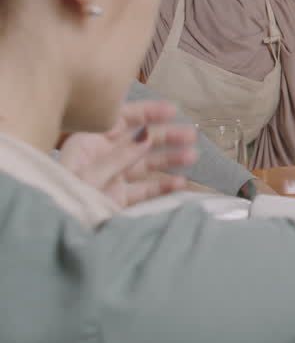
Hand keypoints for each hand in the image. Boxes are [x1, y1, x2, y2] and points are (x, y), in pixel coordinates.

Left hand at [58, 100, 197, 207]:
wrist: (54, 232)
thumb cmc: (63, 198)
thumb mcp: (90, 174)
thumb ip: (119, 156)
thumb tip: (147, 136)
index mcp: (88, 143)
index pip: (121, 119)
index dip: (148, 113)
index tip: (173, 110)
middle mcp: (101, 157)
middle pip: (138, 141)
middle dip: (166, 136)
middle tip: (191, 135)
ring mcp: (111, 178)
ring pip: (145, 163)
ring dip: (169, 159)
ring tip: (192, 156)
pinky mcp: (117, 198)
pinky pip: (144, 189)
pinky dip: (162, 186)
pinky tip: (179, 182)